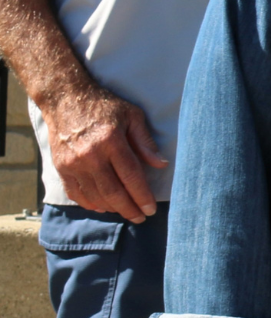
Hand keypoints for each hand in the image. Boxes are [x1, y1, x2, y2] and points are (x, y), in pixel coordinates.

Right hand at [40, 82, 165, 222]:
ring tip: (126, 212)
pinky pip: (76, 193)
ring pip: (94, 196)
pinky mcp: (61, 168)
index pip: (130, 176)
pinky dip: (90, 203)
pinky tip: (103, 207)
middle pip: (112, 191)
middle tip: (141, 217)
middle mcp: (90, 156)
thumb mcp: (132, 115)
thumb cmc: (105, 106)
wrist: (66, 100)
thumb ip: (145, 141)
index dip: (142, 195)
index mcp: (111, 142)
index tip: (151, 209)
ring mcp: (73, 164)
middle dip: (129, 208)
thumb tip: (161, 164)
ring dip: (112, 208)